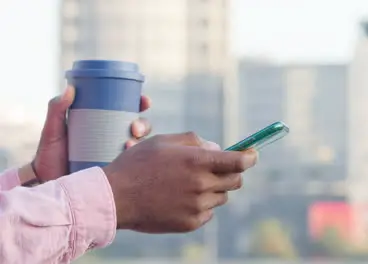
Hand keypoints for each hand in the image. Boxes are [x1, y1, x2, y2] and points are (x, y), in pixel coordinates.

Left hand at [21, 86, 151, 184]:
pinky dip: (134, 161)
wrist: (48, 186)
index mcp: (103, 126)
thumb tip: (70, 89)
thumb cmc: (49, 157)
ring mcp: (115, 158)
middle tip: (135, 127)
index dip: (140, 104)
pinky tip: (128, 156)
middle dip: (144, 124)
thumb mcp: (53, 131)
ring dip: (141, 142)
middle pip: (138, 128)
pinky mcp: (115, 174)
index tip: (144, 101)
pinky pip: (131, 167)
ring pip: (138, 146)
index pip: (126, 112)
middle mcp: (113, 141)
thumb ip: (57, 109)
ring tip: (130, 143)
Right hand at [103, 132, 257, 233]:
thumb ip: (194, 142)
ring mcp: (197, 206)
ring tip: (189, 184)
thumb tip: (216, 149)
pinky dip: (202, 205)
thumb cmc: (138, 164)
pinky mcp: (191, 223)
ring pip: (222, 197)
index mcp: (197, 162)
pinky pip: (209, 213)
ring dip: (214, 189)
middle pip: (236, 181)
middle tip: (217, 168)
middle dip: (232, 172)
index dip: (249, 157)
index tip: (252, 155)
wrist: (115, 198)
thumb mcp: (164, 141)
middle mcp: (201, 185)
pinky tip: (181, 199)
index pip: (238, 162)